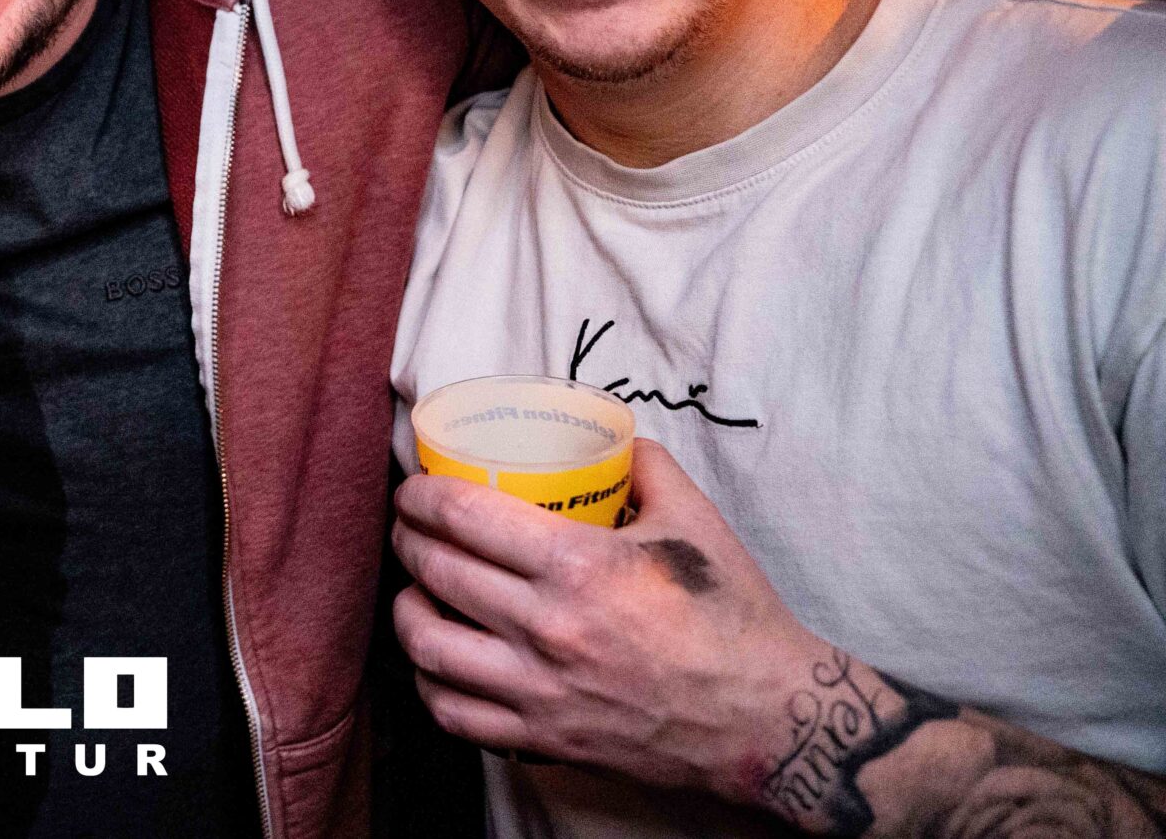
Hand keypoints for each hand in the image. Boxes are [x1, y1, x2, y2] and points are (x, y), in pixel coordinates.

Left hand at [391, 438, 830, 810]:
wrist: (769, 720)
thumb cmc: (735, 618)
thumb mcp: (696, 520)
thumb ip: (646, 465)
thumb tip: (609, 435)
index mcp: (579, 565)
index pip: (463, 515)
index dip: (421, 494)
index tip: (414, 487)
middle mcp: (548, 628)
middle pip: (436, 571)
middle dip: (407, 539)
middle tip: (409, 526)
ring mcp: (540, 690)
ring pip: (428, 645)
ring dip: (406, 608)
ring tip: (413, 588)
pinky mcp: (544, 740)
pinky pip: (453, 713)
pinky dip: (428, 683)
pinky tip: (434, 660)